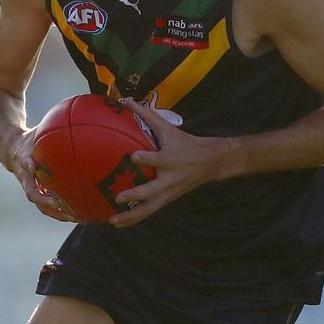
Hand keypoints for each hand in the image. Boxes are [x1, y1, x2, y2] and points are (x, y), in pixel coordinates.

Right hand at [7, 128, 78, 222]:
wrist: (6, 146)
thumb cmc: (27, 137)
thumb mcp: (36, 129)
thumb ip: (50, 126)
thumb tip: (76, 113)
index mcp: (23, 162)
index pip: (26, 170)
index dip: (32, 176)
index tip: (42, 180)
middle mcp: (25, 178)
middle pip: (34, 196)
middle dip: (49, 205)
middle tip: (67, 210)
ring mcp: (30, 186)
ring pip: (42, 204)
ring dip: (57, 212)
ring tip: (78, 217)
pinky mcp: (36, 190)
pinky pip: (49, 201)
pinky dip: (63, 208)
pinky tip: (82, 210)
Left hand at [110, 99, 239, 227]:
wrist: (210, 163)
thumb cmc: (185, 143)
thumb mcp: (169, 129)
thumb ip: (147, 116)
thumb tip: (127, 100)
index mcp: (171, 159)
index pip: (158, 159)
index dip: (146, 159)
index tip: (133, 156)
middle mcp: (169, 178)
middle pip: (152, 191)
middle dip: (135, 195)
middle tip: (118, 197)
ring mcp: (168, 192)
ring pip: (149, 208)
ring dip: (131, 216)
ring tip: (113, 221)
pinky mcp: (167, 200)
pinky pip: (149, 212)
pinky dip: (135, 219)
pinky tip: (120, 224)